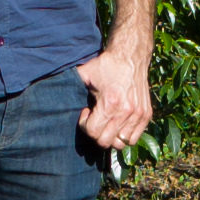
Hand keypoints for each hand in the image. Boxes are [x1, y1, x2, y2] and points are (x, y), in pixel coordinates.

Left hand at [76, 38, 153, 158]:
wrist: (131, 56)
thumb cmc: (106, 65)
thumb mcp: (85, 73)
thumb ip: (71, 86)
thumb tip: (53, 94)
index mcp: (110, 104)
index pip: (93, 133)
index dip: (85, 125)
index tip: (86, 112)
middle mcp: (125, 112)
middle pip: (106, 141)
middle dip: (96, 133)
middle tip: (95, 119)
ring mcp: (137, 114)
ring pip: (120, 143)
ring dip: (110, 136)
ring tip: (107, 122)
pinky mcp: (146, 115)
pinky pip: (133, 138)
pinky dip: (124, 136)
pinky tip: (117, 123)